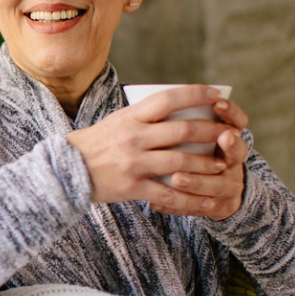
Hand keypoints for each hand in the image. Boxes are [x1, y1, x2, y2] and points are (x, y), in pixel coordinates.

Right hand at [67, 85, 248, 217]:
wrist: (65, 171)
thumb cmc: (94, 144)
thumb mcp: (116, 122)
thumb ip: (144, 117)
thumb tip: (179, 110)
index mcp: (130, 117)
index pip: (168, 99)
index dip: (195, 95)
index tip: (216, 96)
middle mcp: (133, 137)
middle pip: (182, 130)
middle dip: (211, 132)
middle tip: (229, 134)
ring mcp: (133, 163)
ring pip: (180, 161)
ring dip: (207, 164)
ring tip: (223, 166)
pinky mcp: (132, 187)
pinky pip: (168, 194)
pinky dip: (191, 198)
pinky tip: (207, 200)